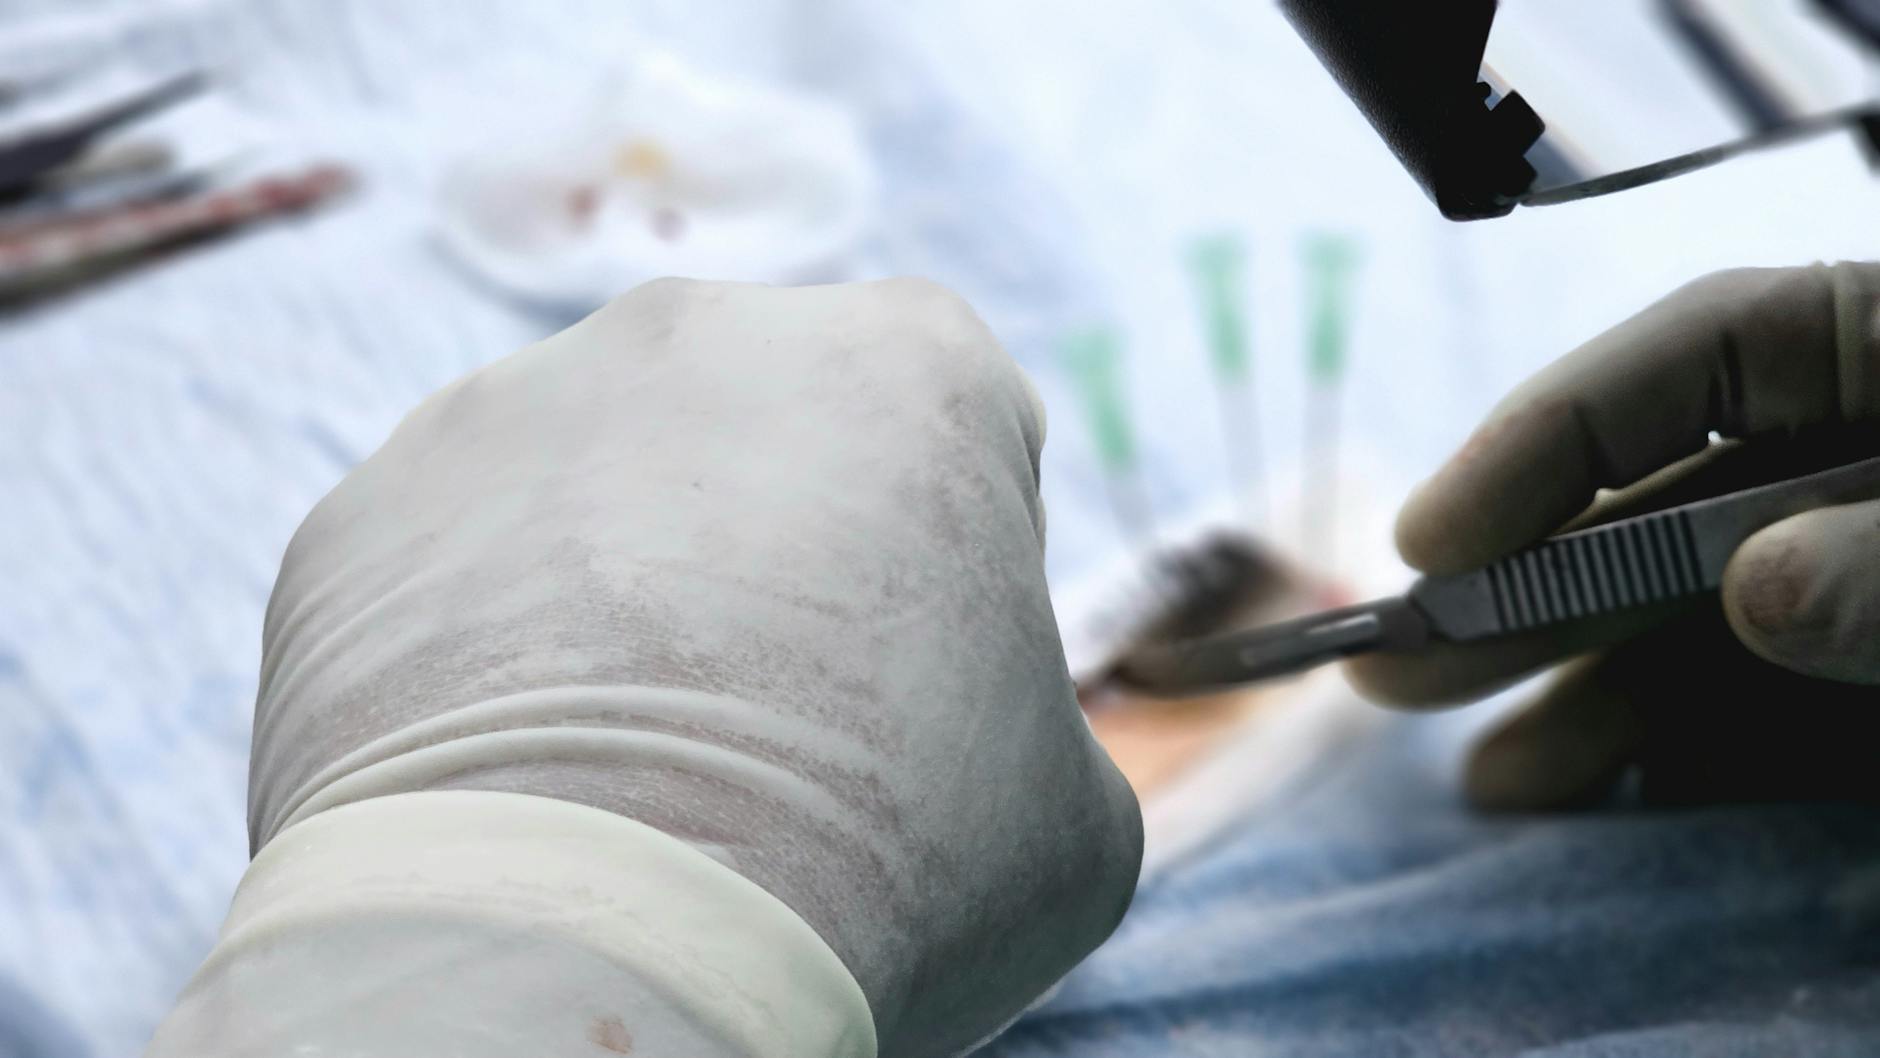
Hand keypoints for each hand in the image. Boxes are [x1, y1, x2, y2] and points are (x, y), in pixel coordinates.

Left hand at [150, 278, 1139, 1057]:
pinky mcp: (364, 514)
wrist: (590, 953)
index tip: (930, 680)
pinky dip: (486, 652)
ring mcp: (509, 409)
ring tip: (635, 762)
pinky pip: (453, 571)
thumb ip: (1035, 728)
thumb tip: (966, 749)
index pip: (959, 435)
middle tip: (784, 722)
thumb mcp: (1074, 820)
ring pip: (600, 492)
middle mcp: (701, 335)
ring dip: (626, 590)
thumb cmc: (884, 871)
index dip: (960, 562)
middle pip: (771, 442)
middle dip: (788, 553)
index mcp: (911, 362)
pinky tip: (518, 774)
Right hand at [1348, 263, 1879, 810]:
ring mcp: (1853, 565)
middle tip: (1389, 667)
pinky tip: (1599, 798)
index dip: (1543, 439)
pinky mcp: (1866, 678)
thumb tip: (1759, 589)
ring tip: (1496, 778)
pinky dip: (1677, 755)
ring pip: (1691, 618)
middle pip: (1656, 499)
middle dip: (1520, 589)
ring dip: (1583, 696)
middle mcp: (1851, 452)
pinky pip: (1758, 706)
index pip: (1697, 350)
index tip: (1432, 541)